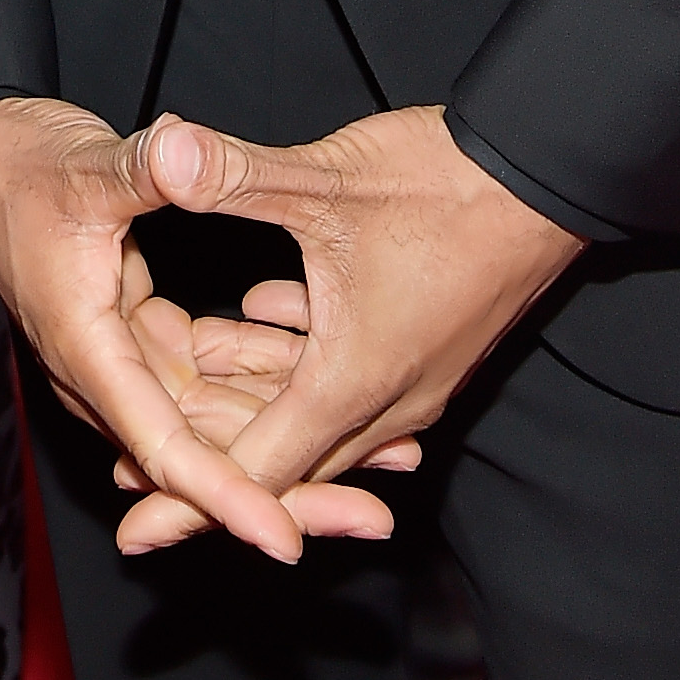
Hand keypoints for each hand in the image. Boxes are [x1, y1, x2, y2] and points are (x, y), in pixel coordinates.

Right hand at [0, 96, 411, 559]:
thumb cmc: (21, 164)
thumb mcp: (86, 167)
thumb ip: (141, 168)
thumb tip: (176, 148)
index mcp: (87, 350)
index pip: (164, 447)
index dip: (227, 495)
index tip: (284, 536)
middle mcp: (106, 371)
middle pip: (202, 454)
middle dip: (286, 488)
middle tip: (372, 516)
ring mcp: (123, 355)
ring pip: (214, 419)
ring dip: (288, 438)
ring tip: (382, 459)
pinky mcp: (138, 332)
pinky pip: (208, 373)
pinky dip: (263, 379)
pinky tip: (323, 380)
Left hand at [133, 104, 577, 553]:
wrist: (548, 176)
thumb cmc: (447, 184)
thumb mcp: (326, 179)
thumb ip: (234, 175)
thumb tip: (159, 152)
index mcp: (352, 382)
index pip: (256, 470)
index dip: (186, 500)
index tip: (134, 527)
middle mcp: (387, 400)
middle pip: (284, 458)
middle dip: (206, 462)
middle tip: (131, 475)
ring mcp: (414, 379)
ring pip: (316, 414)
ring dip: (252, 394)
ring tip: (190, 364)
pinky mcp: (426, 347)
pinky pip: (348, 378)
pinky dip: (295, 355)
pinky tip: (262, 307)